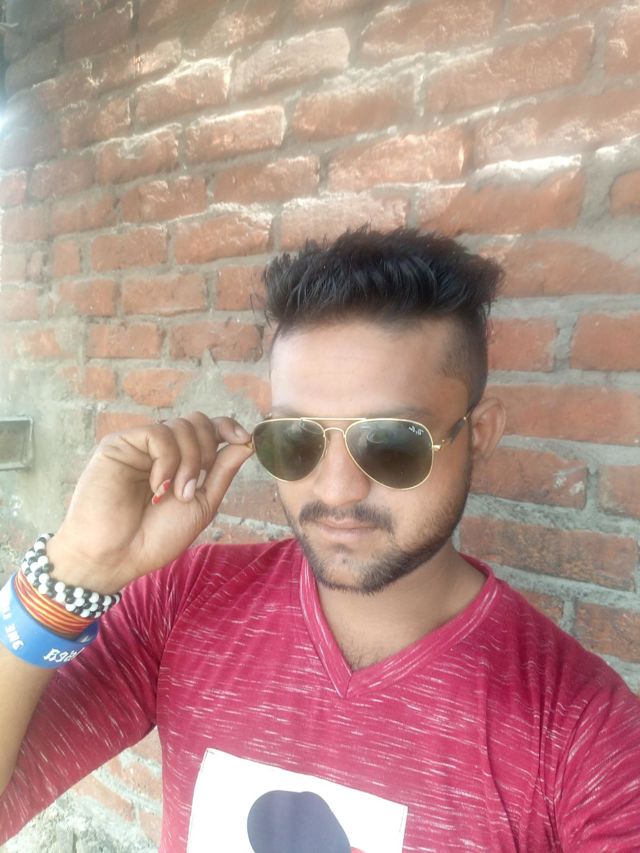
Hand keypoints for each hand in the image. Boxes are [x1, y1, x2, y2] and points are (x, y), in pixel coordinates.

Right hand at [46, 412, 253, 593]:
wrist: (118, 557)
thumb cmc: (156, 537)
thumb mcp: (202, 504)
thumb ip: (222, 471)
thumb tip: (246, 442)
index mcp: (180, 462)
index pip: (207, 429)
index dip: (227, 427)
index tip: (242, 437)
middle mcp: (159, 450)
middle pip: (197, 422)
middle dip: (206, 452)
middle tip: (192, 489)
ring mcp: (139, 446)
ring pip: (181, 426)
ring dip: (188, 462)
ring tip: (173, 494)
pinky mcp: (118, 444)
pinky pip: (158, 433)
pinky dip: (166, 460)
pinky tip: (157, 486)